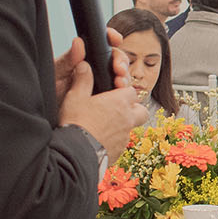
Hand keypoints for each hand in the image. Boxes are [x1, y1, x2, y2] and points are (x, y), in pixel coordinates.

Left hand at [54, 30, 131, 101]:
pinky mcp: (107, 97)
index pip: (101, 42)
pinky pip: (120, 92)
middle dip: (121, 62)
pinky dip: (123, 92)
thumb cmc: (51, 92)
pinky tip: (120, 94)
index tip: (116, 39)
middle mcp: (95, 68)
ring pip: (121, 75)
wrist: (55, 115)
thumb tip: (78, 42)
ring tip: (120, 83)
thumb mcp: (56, 74)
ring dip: (124, 77)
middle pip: (116, 58)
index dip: (111, 38)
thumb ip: (68, 59)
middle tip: (119, 69)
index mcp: (83, 57)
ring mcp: (102, 82)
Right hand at [58, 33, 146, 159]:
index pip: (131, 91)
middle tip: (118, 110)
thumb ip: (82, 80)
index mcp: (119, 102)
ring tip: (105, 126)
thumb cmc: (76, 122)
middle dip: (134, 109)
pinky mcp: (119, 152)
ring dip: (123, 126)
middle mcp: (127, 119)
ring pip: (131, 129)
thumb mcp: (75, 97)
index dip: (123, 91)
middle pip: (142, 111)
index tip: (114, 93)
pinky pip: (121, 144)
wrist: (75, 152)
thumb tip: (84, 66)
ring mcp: (125, 137)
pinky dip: (114, 141)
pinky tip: (99, 140)